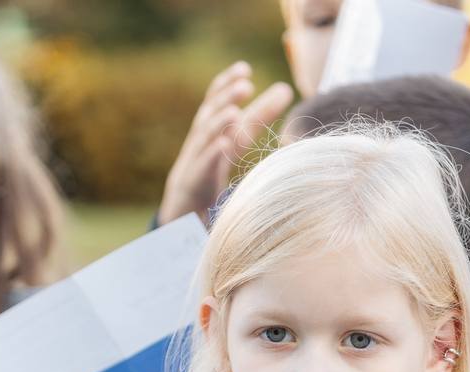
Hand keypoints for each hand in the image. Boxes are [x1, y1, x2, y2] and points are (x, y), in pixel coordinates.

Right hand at [158, 61, 292, 225]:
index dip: (227, 83)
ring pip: (206, 136)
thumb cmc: (213, 165)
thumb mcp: (238, 137)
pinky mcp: (196, 179)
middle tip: (245, 85)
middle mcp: (202, 137)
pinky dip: (213, 153)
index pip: (216, 98)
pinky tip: (224, 144)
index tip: (244, 69)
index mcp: (211, 125)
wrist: (183, 205)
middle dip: (226, 98)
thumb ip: (259, 114)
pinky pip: (204, 165)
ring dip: (220, 123)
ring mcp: (197, 158)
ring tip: (234, 113)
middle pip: (211, 113)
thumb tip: (286, 88)